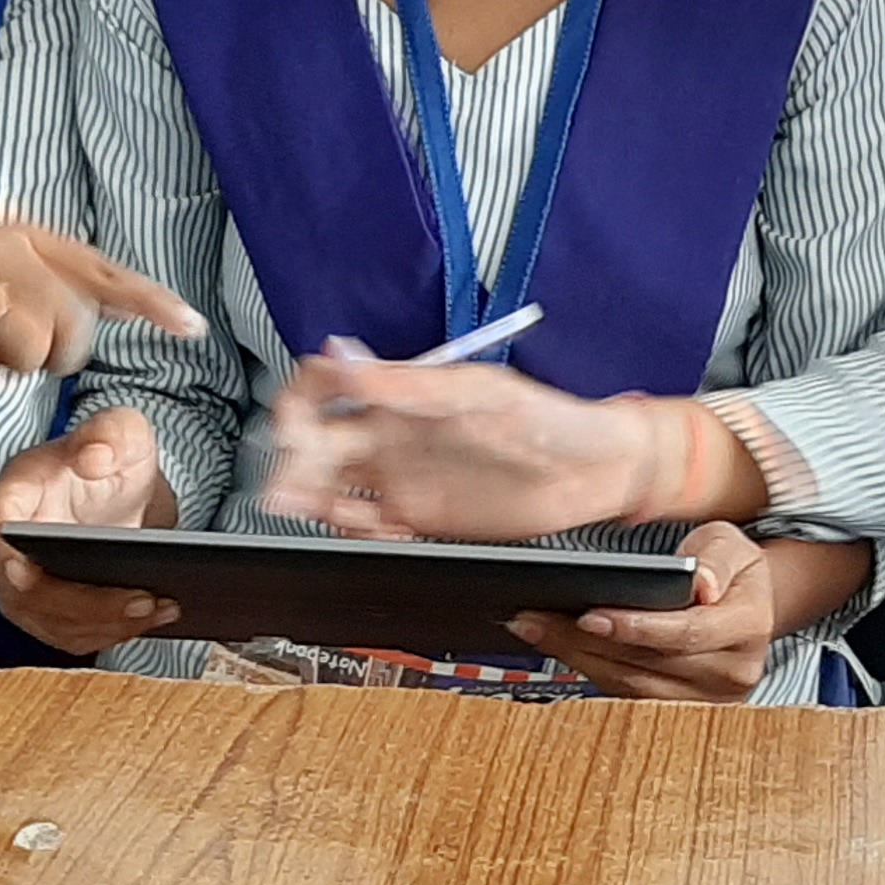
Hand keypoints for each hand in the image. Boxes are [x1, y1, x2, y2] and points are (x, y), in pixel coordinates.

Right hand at [0, 216, 204, 396]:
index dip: (150, 301)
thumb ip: (42, 276)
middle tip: (13, 352)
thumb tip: (100, 304)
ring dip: (11, 368)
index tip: (192, 326)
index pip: (103, 270)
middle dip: (56, 355)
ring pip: (31, 350)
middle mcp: (2, 250)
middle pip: (73, 324)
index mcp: (23, 235)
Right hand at [0, 407, 180, 654]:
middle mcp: (9, 548)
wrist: (121, 492)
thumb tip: (94, 457)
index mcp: (16, 495)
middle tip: (143, 598)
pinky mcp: (52, 613)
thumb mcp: (121, 429)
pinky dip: (114, 633)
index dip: (1, 550)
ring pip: (53, 623)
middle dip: (84, 603)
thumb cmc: (111, 457)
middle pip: (26, 592)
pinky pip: (75, 636)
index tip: (21, 568)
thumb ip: (109, 433)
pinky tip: (157, 617)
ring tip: (162, 607)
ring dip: (107, 624)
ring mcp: (25, 587)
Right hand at [257, 352, 690, 540]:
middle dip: (293, 458)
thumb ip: (403, 381)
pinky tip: (356, 525)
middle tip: (288, 480)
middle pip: (319, 441)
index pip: (328, 385)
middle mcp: (395, 433)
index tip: (291, 424)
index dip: (299, 402)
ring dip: (309, 495)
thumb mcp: (474, 392)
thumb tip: (340, 356)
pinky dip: (350, 528)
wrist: (596, 472)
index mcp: (403, 392)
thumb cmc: (549, 418)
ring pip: (334, 486)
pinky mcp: (420, 517)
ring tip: (302, 506)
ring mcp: (405, 476)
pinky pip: (367, 524)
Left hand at [508, 524, 784, 701]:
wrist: (750, 606)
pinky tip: (556, 646)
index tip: (588, 615)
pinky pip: (627, 694)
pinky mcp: (683, 709)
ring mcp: (709, 699)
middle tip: (533, 616)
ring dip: (576, 657)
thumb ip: (717, 558)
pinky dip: (589, 669)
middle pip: (647, 662)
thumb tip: (701, 584)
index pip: (685, 632)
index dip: (635, 626)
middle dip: (585, 639)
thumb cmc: (731, 569)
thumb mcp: (731, 544)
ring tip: (532, 627)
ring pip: (630, 684)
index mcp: (748, 627)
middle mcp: (732, 673)